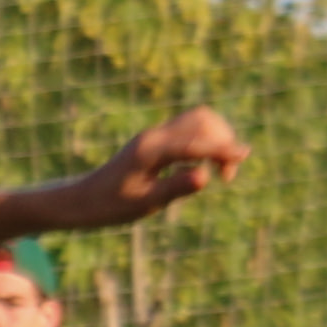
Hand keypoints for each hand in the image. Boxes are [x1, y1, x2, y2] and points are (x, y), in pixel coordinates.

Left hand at [43, 105, 248, 232]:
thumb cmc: (110, 206)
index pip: (194, 142)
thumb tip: (204, 176)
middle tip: (226, 176)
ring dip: (218, 139)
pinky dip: (207, 141)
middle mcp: (154, 137)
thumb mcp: (143, 204)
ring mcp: (155, 136)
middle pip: (202, 120)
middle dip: (223, 141)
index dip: (222, 148)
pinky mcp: (157, 142)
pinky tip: (206, 166)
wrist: (83, 199)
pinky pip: (190, 130)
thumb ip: (174, 188)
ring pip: (198, 121)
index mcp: (150, 151)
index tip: (244, 156)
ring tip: (221, 172)